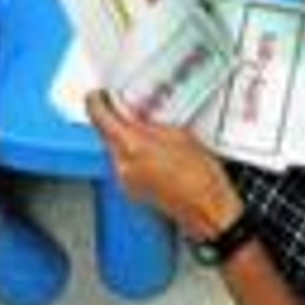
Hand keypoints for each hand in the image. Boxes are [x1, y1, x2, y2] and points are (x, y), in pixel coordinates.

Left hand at [85, 91, 245, 238]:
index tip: (99, 95)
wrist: (209, 208)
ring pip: (113, 149)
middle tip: (125, 108)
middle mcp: (123, 165)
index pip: (99, 118)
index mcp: (132, 147)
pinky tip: (150, 151)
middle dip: (113, 120)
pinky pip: (123, 165)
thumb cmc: (201, 177)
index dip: (96, 102)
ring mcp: (125, 180)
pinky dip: (131, 154)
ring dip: (123, 137)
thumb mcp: (178, 134)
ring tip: (145, 131)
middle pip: (105, 134)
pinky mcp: (131, 190)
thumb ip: (150, 122)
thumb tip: (136, 115)